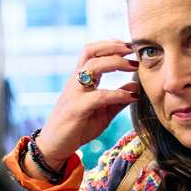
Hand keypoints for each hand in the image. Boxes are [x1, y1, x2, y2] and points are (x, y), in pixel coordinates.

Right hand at [35, 40, 139, 169]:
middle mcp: (75, 83)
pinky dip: (118, 94)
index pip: (91, 52)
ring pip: (92, 66)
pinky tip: (131, 98)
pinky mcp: (76, 109)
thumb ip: (117, 99)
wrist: (54, 146)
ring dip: (116, 63)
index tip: (130, 47)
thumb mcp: (102, 111)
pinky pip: (99, 96)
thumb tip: (135, 87)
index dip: (111, 45)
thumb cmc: (76, 128)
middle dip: (115, 48)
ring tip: (134, 67)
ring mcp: (74, 94)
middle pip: (91, 52)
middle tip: (134, 53)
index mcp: (80, 80)